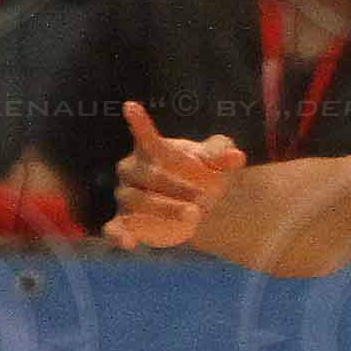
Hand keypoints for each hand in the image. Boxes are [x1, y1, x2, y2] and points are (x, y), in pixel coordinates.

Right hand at [107, 100, 243, 250]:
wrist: (196, 205)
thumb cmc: (202, 174)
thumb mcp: (215, 162)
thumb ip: (222, 156)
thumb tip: (236, 157)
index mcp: (151, 150)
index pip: (146, 137)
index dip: (140, 123)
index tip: (131, 106)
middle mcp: (132, 170)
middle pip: (148, 174)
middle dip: (175, 185)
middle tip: (203, 196)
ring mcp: (125, 196)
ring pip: (137, 201)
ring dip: (164, 209)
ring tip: (194, 215)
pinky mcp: (124, 221)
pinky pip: (114, 228)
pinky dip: (119, 235)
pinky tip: (131, 243)